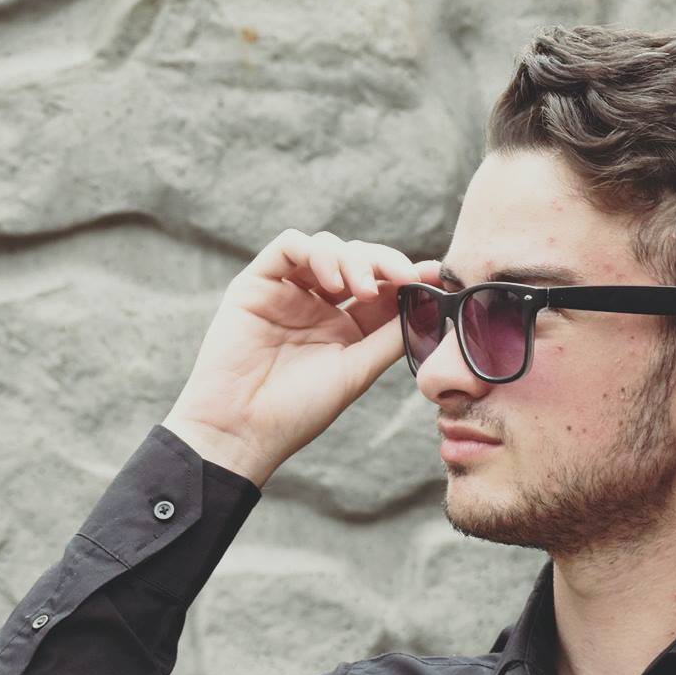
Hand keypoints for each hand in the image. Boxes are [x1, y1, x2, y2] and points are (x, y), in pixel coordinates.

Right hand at [161, 229, 440, 486]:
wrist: (242, 428)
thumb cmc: (298, 410)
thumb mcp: (357, 370)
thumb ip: (391, 336)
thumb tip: (431, 303)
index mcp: (345, 326)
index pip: (382, 286)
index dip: (407, 275)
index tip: (433, 275)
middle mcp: (318, 304)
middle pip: (358, 259)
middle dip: (384, 262)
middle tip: (402, 277)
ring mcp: (287, 291)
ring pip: (327, 246)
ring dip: (352, 258)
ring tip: (360, 289)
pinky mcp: (257, 283)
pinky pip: (289, 246)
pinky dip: (315, 252)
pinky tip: (330, 279)